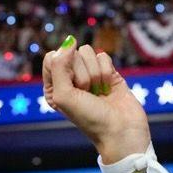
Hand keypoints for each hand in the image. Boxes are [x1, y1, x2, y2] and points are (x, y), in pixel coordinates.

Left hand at [42, 40, 150, 162]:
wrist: (120, 131)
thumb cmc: (90, 119)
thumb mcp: (63, 96)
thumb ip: (58, 66)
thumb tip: (69, 41)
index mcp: (54, 87)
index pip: (52, 58)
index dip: (64, 69)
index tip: (73, 88)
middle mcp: (70, 80)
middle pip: (71, 53)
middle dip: (82, 74)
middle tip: (88, 94)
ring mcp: (89, 75)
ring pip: (88, 52)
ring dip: (95, 74)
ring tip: (99, 93)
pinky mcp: (107, 72)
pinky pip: (103, 56)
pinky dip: (107, 72)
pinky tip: (109, 88)